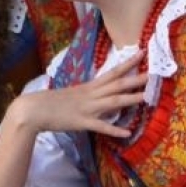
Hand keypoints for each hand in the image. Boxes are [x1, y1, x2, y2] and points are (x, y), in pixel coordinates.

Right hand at [10, 54, 147, 137]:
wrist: (33, 109)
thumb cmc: (52, 101)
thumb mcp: (73, 93)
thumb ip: (89, 93)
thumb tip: (101, 93)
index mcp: (89, 87)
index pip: (113, 72)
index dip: (128, 63)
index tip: (142, 53)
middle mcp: (91, 95)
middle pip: (117, 84)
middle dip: (135, 79)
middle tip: (153, 74)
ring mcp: (88, 108)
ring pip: (113, 102)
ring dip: (130, 99)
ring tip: (146, 98)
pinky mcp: (82, 122)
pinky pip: (101, 126)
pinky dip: (114, 130)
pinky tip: (127, 133)